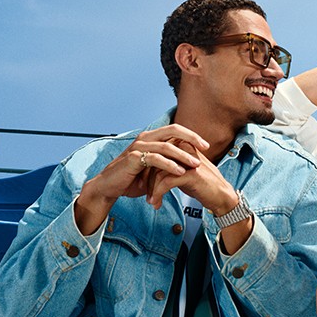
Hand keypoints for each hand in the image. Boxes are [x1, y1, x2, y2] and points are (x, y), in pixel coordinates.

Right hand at [72, 125, 208, 234]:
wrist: (110, 187)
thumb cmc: (133, 179)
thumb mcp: (154, 170)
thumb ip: (168, 164)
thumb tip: (189, 165)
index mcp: (151, 137)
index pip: (174, 129)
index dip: (191, 135)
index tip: (206, 145)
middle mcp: (145, 138)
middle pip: (173, 130)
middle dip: (191, 138)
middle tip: (206, 148)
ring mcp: (138, 146)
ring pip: (166, 146)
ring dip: (183, 155)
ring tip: (196, 165)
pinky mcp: (133, 158)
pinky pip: (155, 159)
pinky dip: (169, 165)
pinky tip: (180, 172)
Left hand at [147, 147, 238, 214]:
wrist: (221, 196)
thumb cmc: (201, 185)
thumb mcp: (183, 170)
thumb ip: (170, 164)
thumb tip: (149, 167)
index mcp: (182, 145)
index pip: (157, 153)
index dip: (146, 168)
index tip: (142, 183)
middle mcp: (185, 149)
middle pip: (155, 162)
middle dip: (146, 179)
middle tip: (142, 192)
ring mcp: (188, 161)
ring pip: (158, 173)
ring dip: (151, 189)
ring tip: (150, 201)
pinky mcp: (191, 174)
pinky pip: (166, 182)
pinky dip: (158, 194)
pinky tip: (156, 203)